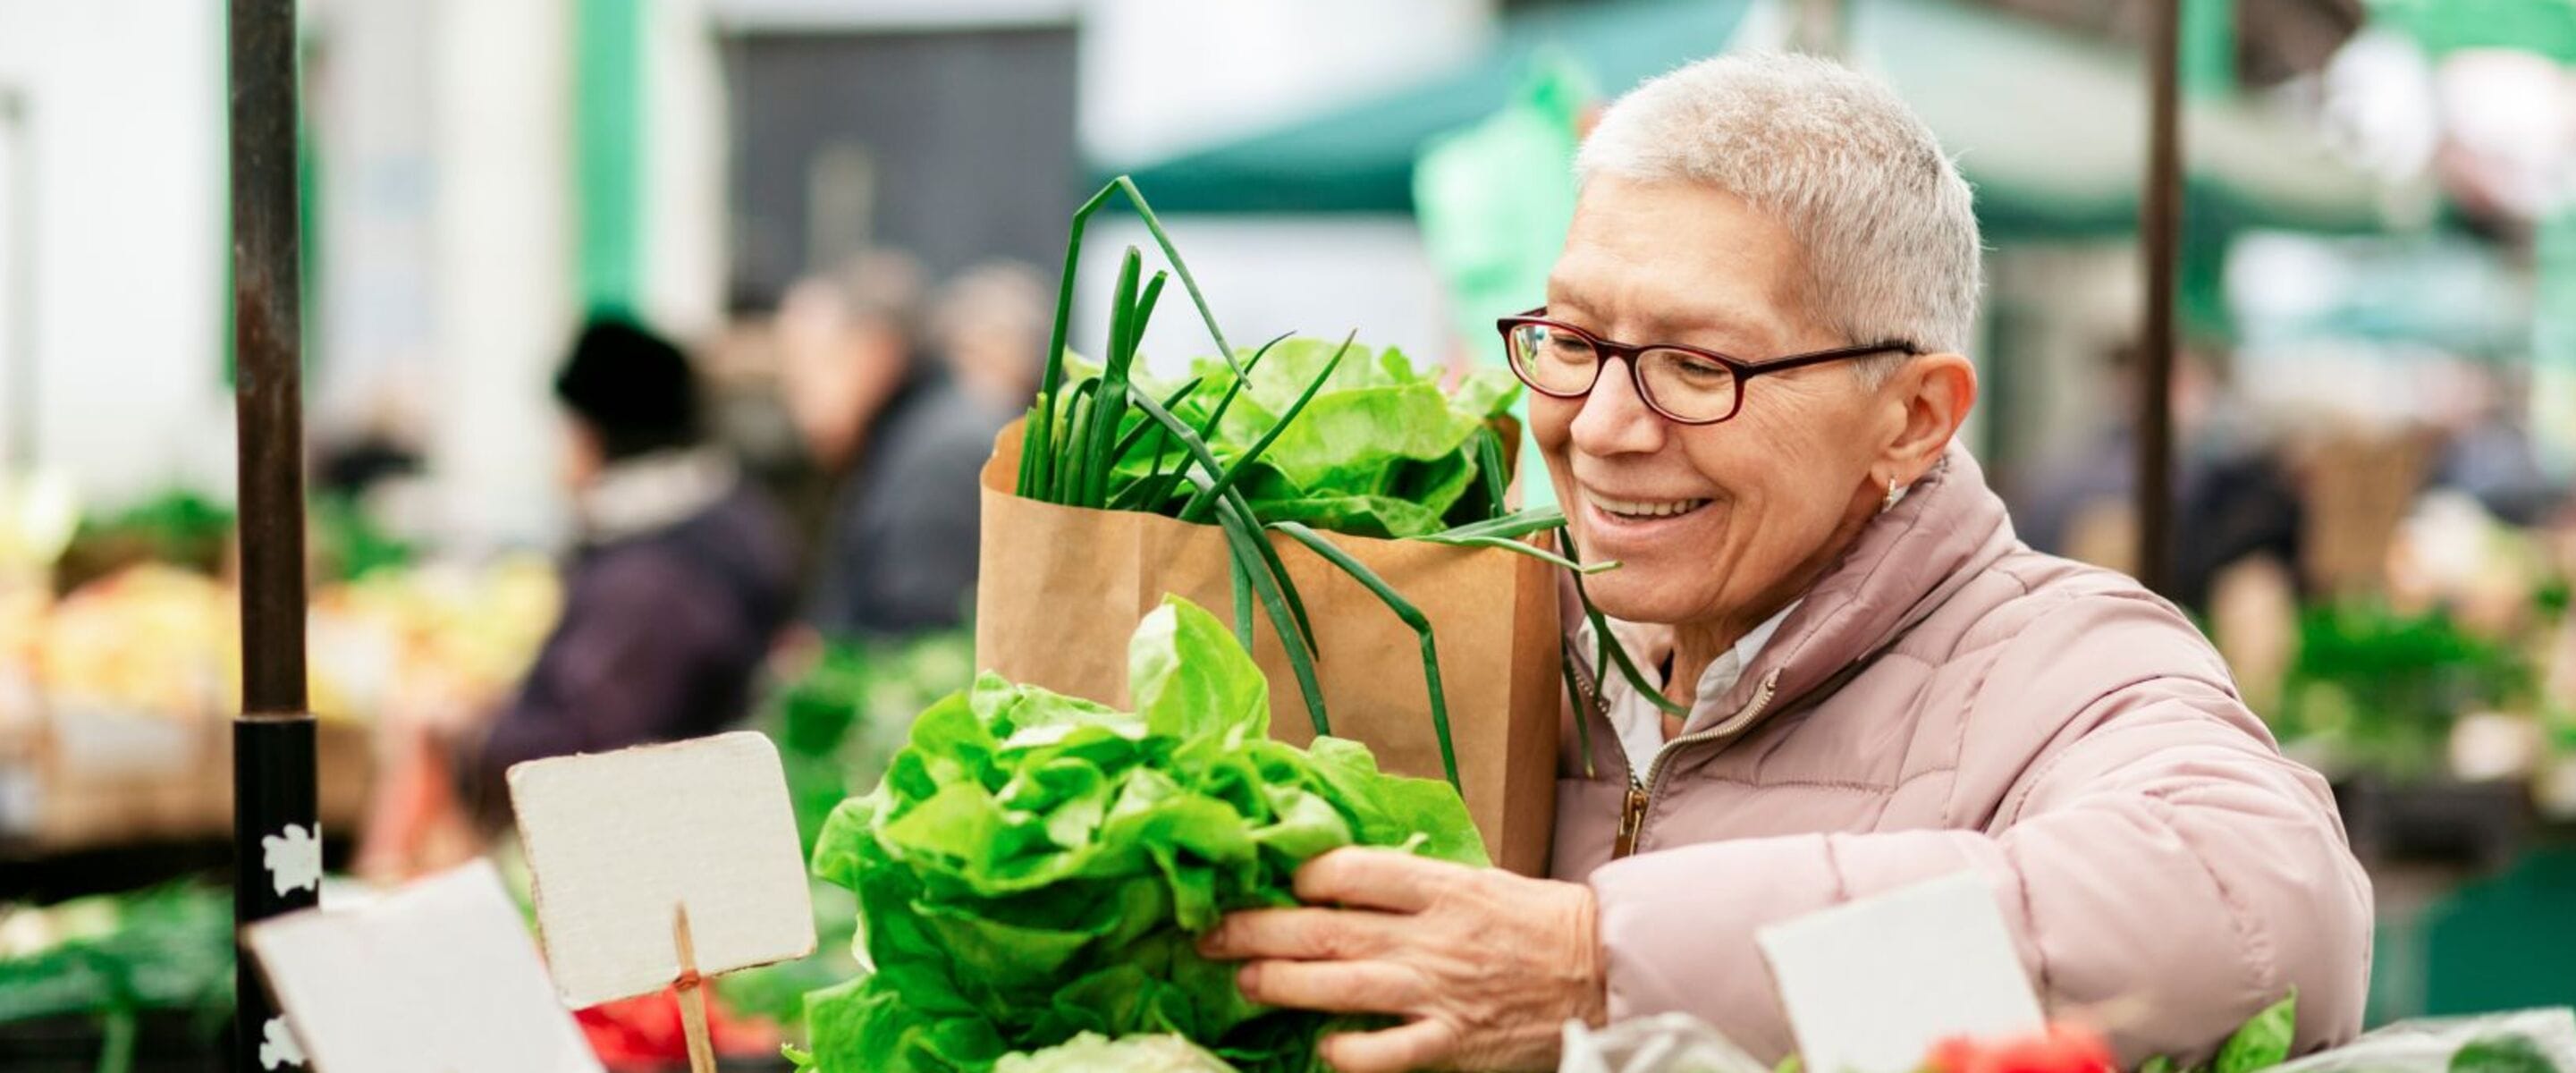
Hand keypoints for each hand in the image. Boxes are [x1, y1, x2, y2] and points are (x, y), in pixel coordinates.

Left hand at [1198, 848, 1605, 1071]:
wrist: (1600, 968)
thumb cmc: (1533, 919)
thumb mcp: (1471, 879)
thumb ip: (1407, 882)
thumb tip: (1333, 876)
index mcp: (1438, 885)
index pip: (1347, 871)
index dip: (1294, 876)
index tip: (1261, 882)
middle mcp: (1431, 935)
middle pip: (1325, 929)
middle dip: (1256, 931)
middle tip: (1209, 933)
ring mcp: (1439, 990)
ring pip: (1342, 987)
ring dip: (1282, 985)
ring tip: (1242, 982)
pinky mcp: (1453, 1040)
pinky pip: (1387, 1052)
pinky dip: (1348, 1051)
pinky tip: (1321, 1047)